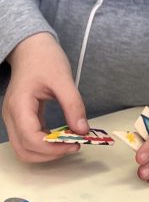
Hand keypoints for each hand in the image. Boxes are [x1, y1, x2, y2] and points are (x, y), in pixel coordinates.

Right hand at [3, 33, 88, 162]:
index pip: (31, 139)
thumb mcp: (63, 79)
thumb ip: (73, 105)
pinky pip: (28, 139)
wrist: (31, 48)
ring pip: (24, 148)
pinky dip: (44, 144)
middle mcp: (12, 116)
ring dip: (46, 152)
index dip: (53, 148)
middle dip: (49, 154)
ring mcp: (14, 118)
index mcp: (19, 106)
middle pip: (24, 150)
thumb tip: (83, 130)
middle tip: (74, 146)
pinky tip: (61, 136)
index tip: (75, 144)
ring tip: (69, 142)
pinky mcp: (20, 118)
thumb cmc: (45, 59)